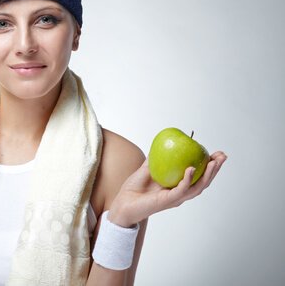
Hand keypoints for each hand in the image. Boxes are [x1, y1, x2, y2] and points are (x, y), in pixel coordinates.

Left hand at [108, 151, 227, 227]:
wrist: (123, 203)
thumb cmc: (134, 188)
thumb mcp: (146, 169)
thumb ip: (155, 158)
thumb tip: (163, 143)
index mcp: (177, 186)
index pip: (198, 176)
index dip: (209, 166)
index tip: (216, 154)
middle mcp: (179, 193)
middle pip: (203, 182)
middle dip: (215, 169)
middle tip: (222, 156)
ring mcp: (175, 198)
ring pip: (197, 188)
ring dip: (207, 175)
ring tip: (214, 162)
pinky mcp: (168, 201)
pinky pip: (181, 190)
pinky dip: (187, 180)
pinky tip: (190, 169)